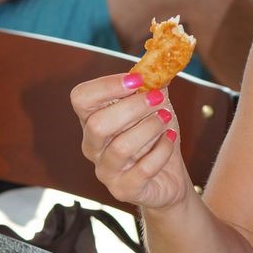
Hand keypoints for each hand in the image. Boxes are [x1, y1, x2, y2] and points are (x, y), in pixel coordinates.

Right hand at [71, 71, 190, 210]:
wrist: (169, 179)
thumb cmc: (156, 138)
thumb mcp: (156, 107)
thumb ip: (153, 85)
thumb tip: (159, 62)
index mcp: (93, 120)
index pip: (81, 98)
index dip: (107, 86)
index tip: (138, 80)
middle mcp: (93, 146)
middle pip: (97, 124)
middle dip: (132, 108)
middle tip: (157, 99)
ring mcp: (106, 171)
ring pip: (120, 148)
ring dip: (149, 128)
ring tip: (167, 119)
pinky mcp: (124, 190)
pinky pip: (142, 170)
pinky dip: (162, 150)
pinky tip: (170, 139)